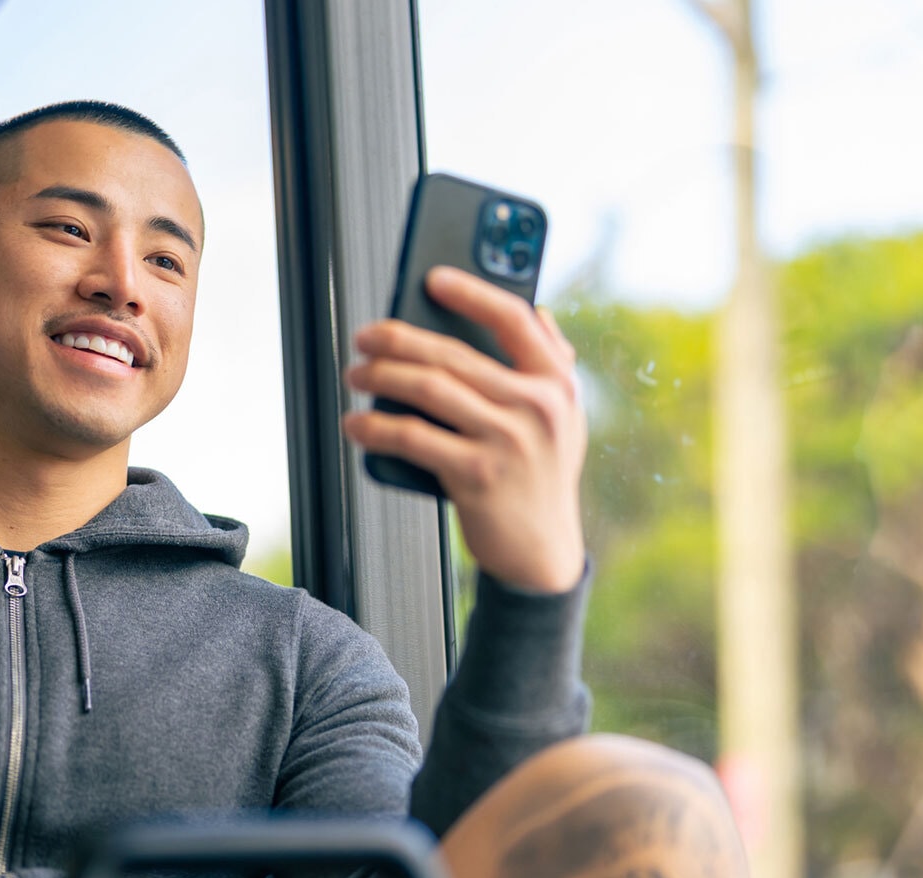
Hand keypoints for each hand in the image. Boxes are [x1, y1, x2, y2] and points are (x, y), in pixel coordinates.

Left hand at [343, 266, 586, 594]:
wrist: (542, 555)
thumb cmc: (543, 479)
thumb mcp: (566, 419)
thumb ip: (555, 364)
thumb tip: (537, 310)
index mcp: (557, 383)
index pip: (514, 318)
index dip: (471, 291)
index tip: (432, 278)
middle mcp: (537, 407)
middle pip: (453, 353)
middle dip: (397, 338)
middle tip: (365, 337)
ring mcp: (507, 442)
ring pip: (428, 389)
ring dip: (380, 377)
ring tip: (356, 375)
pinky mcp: (477, 476)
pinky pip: (414, 438)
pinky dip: (377, 427)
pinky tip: (356, 424)